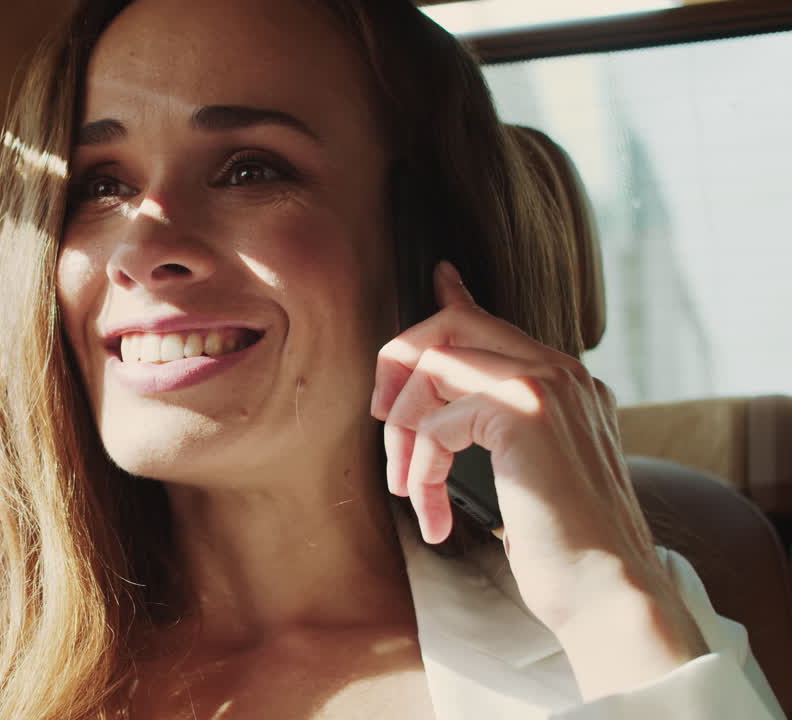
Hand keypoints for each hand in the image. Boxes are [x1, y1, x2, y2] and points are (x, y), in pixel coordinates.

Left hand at [372, 261, 705, 698]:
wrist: (607, 592)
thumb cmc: (564, 547)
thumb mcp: (526, 473)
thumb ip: (494, 426)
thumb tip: (449, 404)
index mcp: (567, 383)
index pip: (493, 322)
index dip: (454, 299)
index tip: (440, 278)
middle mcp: (561, 372)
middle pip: (451, 326)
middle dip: (398, 370)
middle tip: (384, 425)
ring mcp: (547, 385)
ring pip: (433, 369)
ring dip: (403, 436)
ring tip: (410, 492)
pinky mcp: (525, 412)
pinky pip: (437, 420)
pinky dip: (421, 470)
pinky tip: (436, 519)